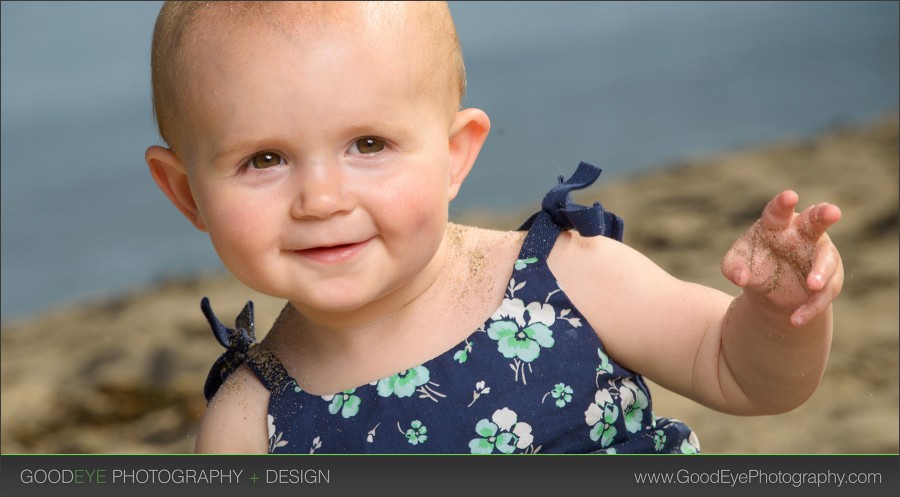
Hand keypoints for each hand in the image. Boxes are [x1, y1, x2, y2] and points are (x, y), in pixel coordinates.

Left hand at [721, 190, 842, 326]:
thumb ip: (733, 267)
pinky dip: (809, 307)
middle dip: (824, 215)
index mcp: (776, 225)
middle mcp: (802, 235)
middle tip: (833, 212)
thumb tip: (741, 277)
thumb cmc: (751, 265)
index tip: (789, 196)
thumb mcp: (735, 265)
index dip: (783, 204)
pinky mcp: (827, 281)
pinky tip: (795, 319)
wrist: (769, 292)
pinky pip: (822, 294)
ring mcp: (818, 256)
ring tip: (812, 285)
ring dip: (821, 272)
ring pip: (826, 260)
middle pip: (815, 221)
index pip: (778, 211)